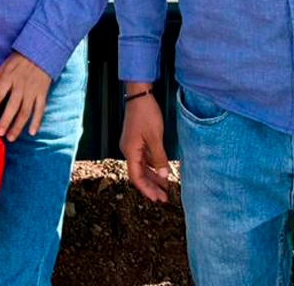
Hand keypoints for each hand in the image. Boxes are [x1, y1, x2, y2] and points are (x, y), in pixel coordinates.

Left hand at [0, 53, 51, 141]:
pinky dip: (37, 122)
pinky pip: (40, 110)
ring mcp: (33, 91)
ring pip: (25, 111)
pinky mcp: (42, 93)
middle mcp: (21, 85)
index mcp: (9, 77)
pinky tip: (32, 132)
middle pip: (12, 106)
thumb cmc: (18, 61)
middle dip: (5, 121)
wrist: (41, 53)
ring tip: (11, 138)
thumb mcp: (4, 67)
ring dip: (18, 126)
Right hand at [120, 86, 168, 202]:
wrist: (139, 95)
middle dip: (151, 187)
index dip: (146, 190)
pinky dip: (152, 166)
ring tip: (165, 188)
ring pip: (141, 166)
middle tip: (164, 198)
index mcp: (130, 151)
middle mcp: (128, 150)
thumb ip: (159, 157)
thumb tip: (164, 176)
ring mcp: (132, 145)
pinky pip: (143, 158)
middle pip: (138, 174)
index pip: (136, 177)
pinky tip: (161, 171)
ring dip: (152, 177)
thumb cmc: (146, 114)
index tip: (157, 199)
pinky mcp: (136, 140)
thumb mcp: (155, 137)